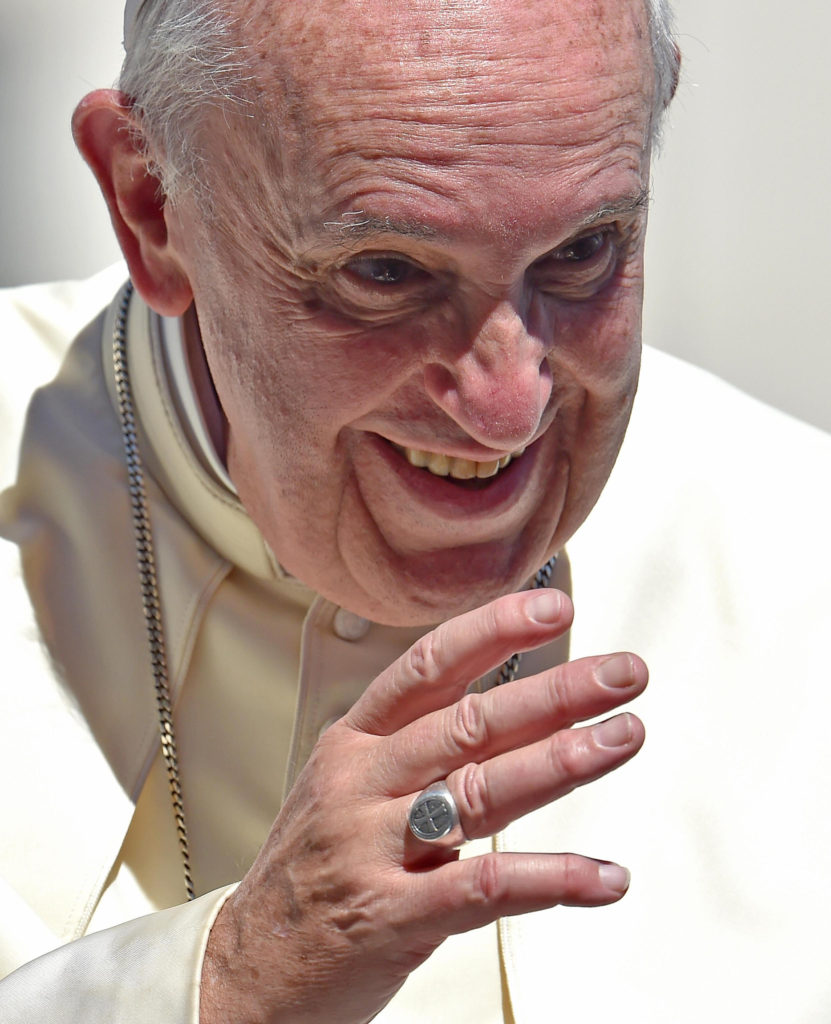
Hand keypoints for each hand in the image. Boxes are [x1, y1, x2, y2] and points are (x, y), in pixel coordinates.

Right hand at [200, 589, 646, 1023]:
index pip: (428, 666)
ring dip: (562, 762)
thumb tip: (506, 709)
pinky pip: (485, 887)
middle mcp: (363, 782)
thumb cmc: (308, 869)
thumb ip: (417, 749)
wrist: (245, 968)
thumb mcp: (345, 787)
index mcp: (354, 742)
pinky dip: (552, 879)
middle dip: (555, 692)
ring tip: (622, 738)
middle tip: (622, 673)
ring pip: (481, 790)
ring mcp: (374, 847)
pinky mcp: (392, 916)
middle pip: (469, 721)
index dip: (494, 630)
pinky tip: (604, 875)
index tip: (554, 607)